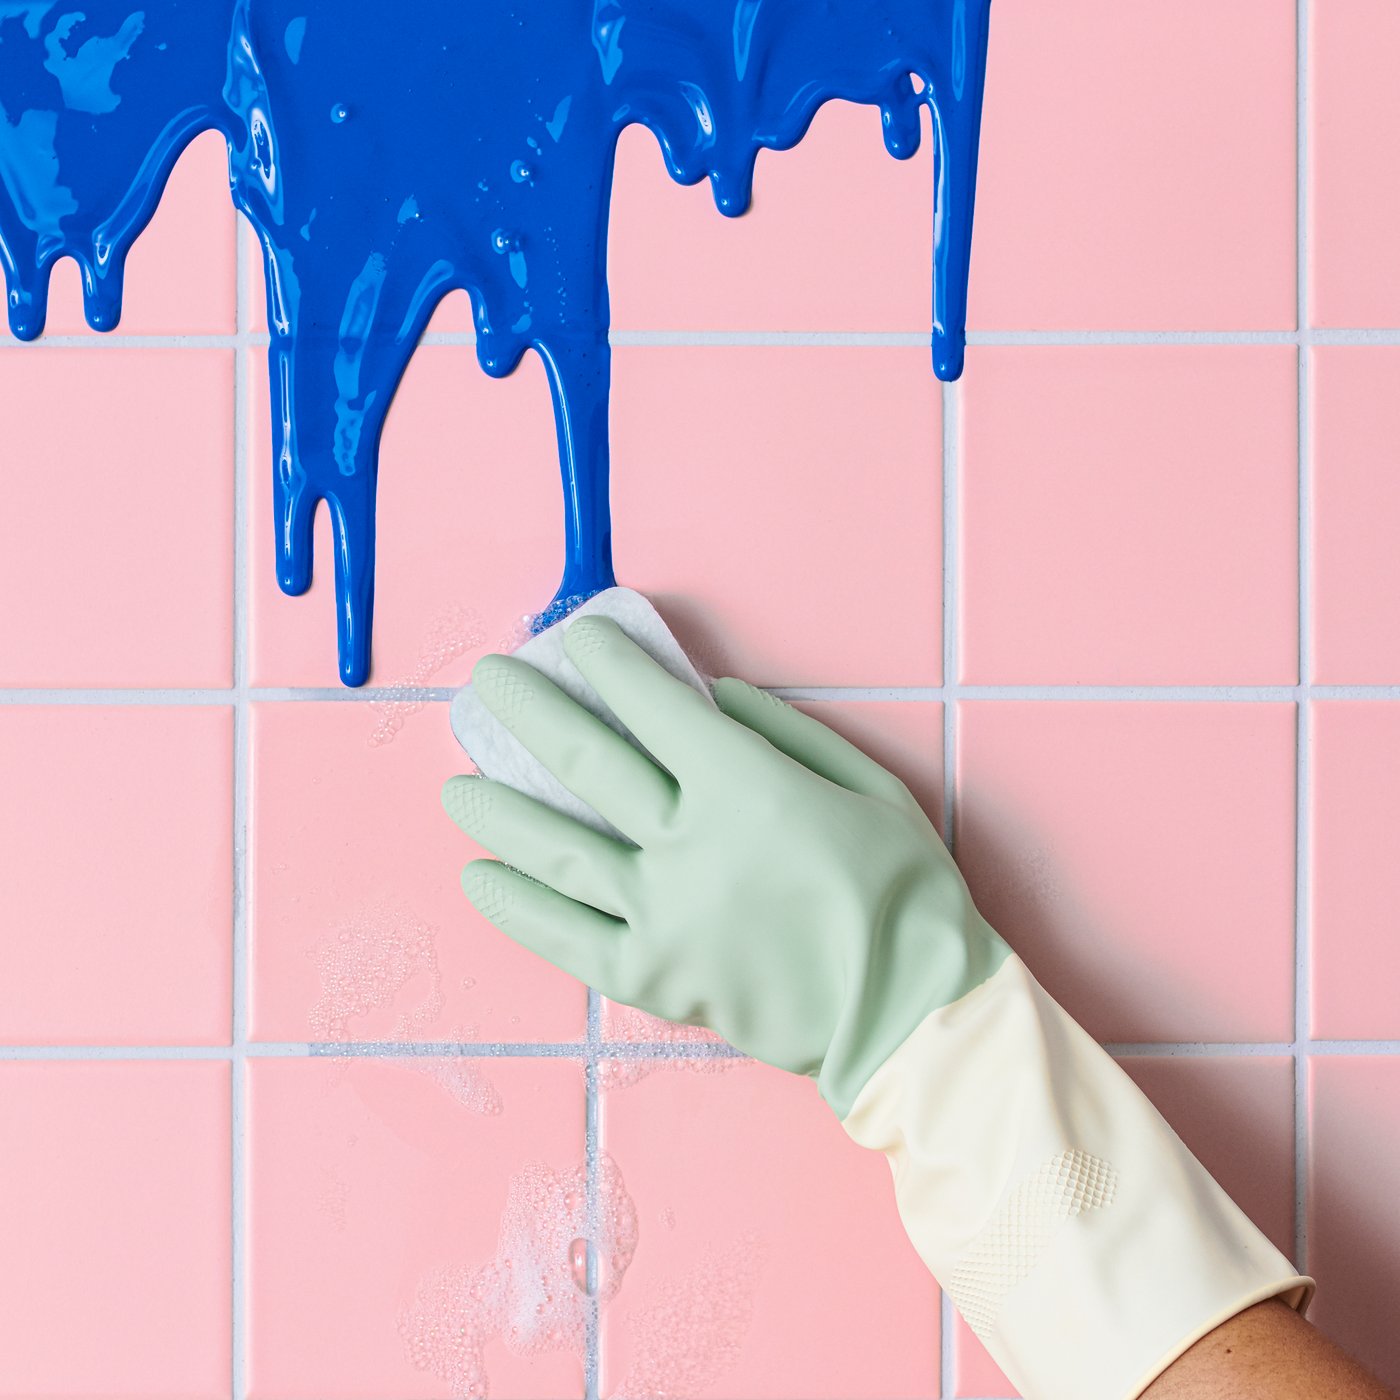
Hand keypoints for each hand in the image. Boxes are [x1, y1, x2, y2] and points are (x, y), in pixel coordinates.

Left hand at [440, 612, 1006, 1114]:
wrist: (909, 1017)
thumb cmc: (904, 893)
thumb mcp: (871, 786)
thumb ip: (789, 733)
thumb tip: (713, 697)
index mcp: (744, 789)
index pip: (654, 709)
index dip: (609, 665)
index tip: (577, 639)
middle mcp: (687, 845)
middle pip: (586, 764)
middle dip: (529, 712)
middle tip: (485, 683)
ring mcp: (661, 916)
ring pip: (558, 850)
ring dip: (499, 810)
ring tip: (455, 784)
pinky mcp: (651, 980)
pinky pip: (567, 939)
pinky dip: (517, 908)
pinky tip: (478, 878)